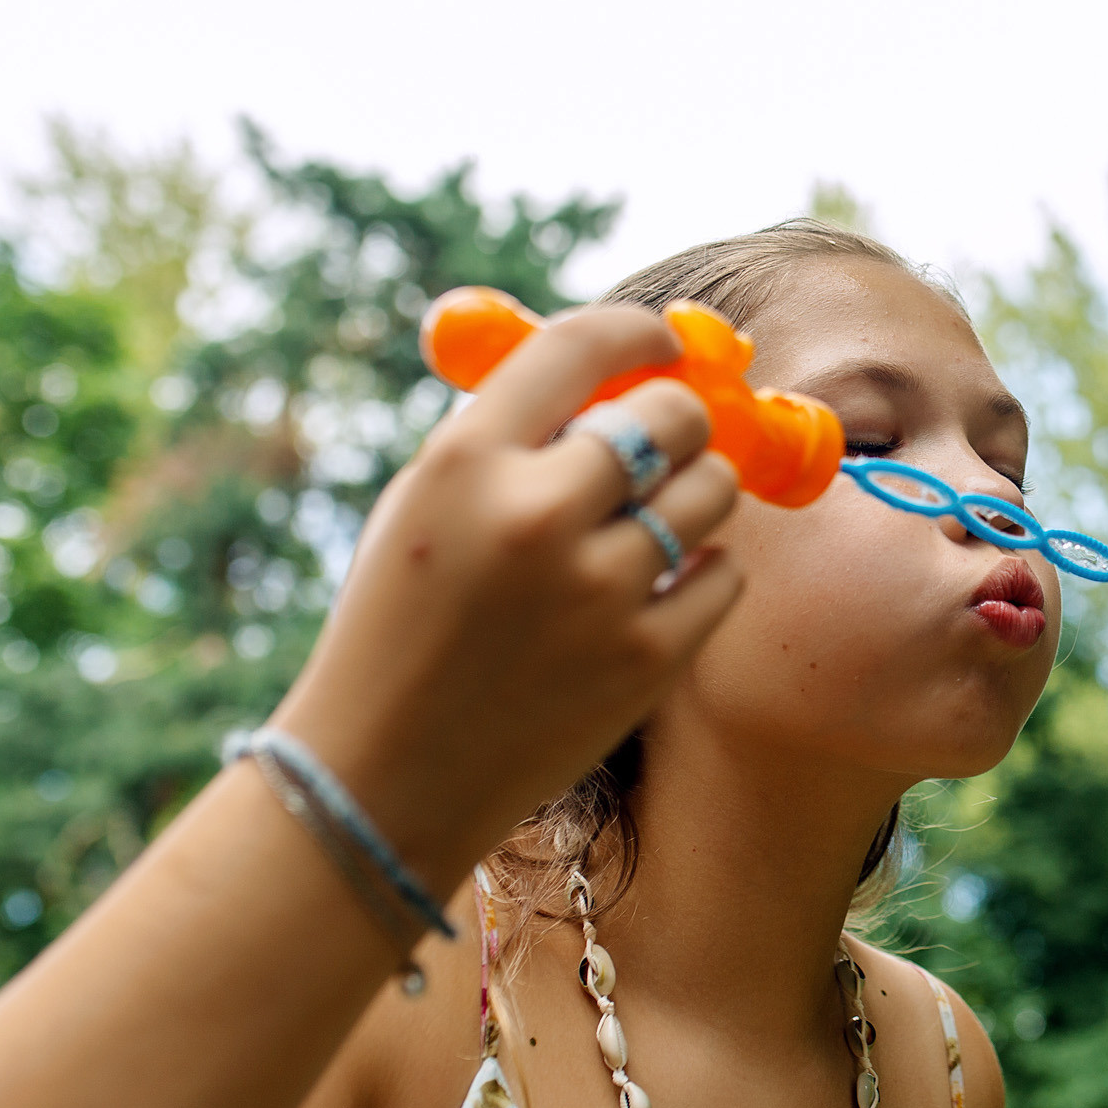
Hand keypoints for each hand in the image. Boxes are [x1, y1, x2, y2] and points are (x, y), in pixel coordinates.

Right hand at [269, 303, 743, 879]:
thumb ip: (514, 435)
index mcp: (466, 460)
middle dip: (677, 421)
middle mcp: (536, 515)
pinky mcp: (647, 659)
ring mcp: (599, 592)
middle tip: (661, 447)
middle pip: (675, 416)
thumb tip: (619, 371)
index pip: (584, 345)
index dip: (638, 331)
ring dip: (693, 496)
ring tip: (646, 526)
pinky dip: (698, 576)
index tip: (661, 342)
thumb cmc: (402, 625)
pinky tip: (650, 593)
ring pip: (713, 491)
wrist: (384, 776)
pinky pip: (723, 575)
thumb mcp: (424, 504)